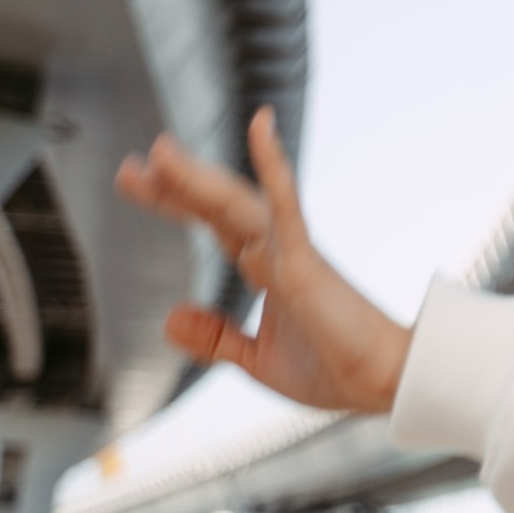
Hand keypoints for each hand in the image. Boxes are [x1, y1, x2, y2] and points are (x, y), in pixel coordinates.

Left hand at [114, 107, 410, 412]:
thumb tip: (171, 317)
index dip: (172, 201)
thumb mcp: (256, 360)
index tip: (135, 181)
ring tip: (159, 151)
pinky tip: (261, 128)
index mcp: (268, 270)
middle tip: (130, 165)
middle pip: (216, 206)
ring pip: (237, 203)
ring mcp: (291, 252)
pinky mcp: (306, 262)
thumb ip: (215, 338)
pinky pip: (285, 207)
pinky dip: (273, 167)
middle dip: (172, 185)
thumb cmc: (335, 369)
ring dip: (197, 177)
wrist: (383, 384)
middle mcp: (277, 252)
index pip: (213, 224)